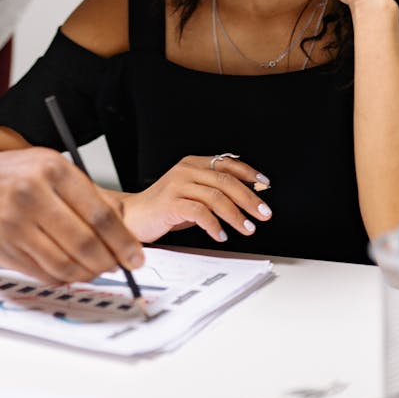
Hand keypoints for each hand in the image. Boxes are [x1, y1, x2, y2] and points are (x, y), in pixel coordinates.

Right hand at [0, 146, 143, 284]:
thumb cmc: (17, 175)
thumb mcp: (56, 168)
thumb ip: (89, 195)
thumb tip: (122, 230)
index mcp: (52, 170)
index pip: (99, 214)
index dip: (122, 241)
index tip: (136, 256)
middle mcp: (32, 196)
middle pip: (84, 243)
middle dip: (109, 262)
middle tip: (119, 267)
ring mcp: (14, 225)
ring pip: (64, 264)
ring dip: (88, 274)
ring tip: (96, 270)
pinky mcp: (2, 249)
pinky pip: (43, 274)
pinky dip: (64, 278)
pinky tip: (71, 271)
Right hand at [118, 156, 271, 243]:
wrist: (133, 217)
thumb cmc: (164, 208)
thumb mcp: (192, 194)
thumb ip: (213, 191)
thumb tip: (246, 197)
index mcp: (193, 163)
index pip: (227, 163)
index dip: (249, 172)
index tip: (265, 184)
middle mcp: (186, 170)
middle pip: (225, 180)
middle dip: (249, 198)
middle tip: (263, 213)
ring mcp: (177, 185)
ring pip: (215, 196)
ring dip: (235, 215)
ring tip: (247, 228)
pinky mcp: (170, 203)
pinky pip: (199, 212)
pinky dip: (214, 224)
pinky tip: (221, 235)